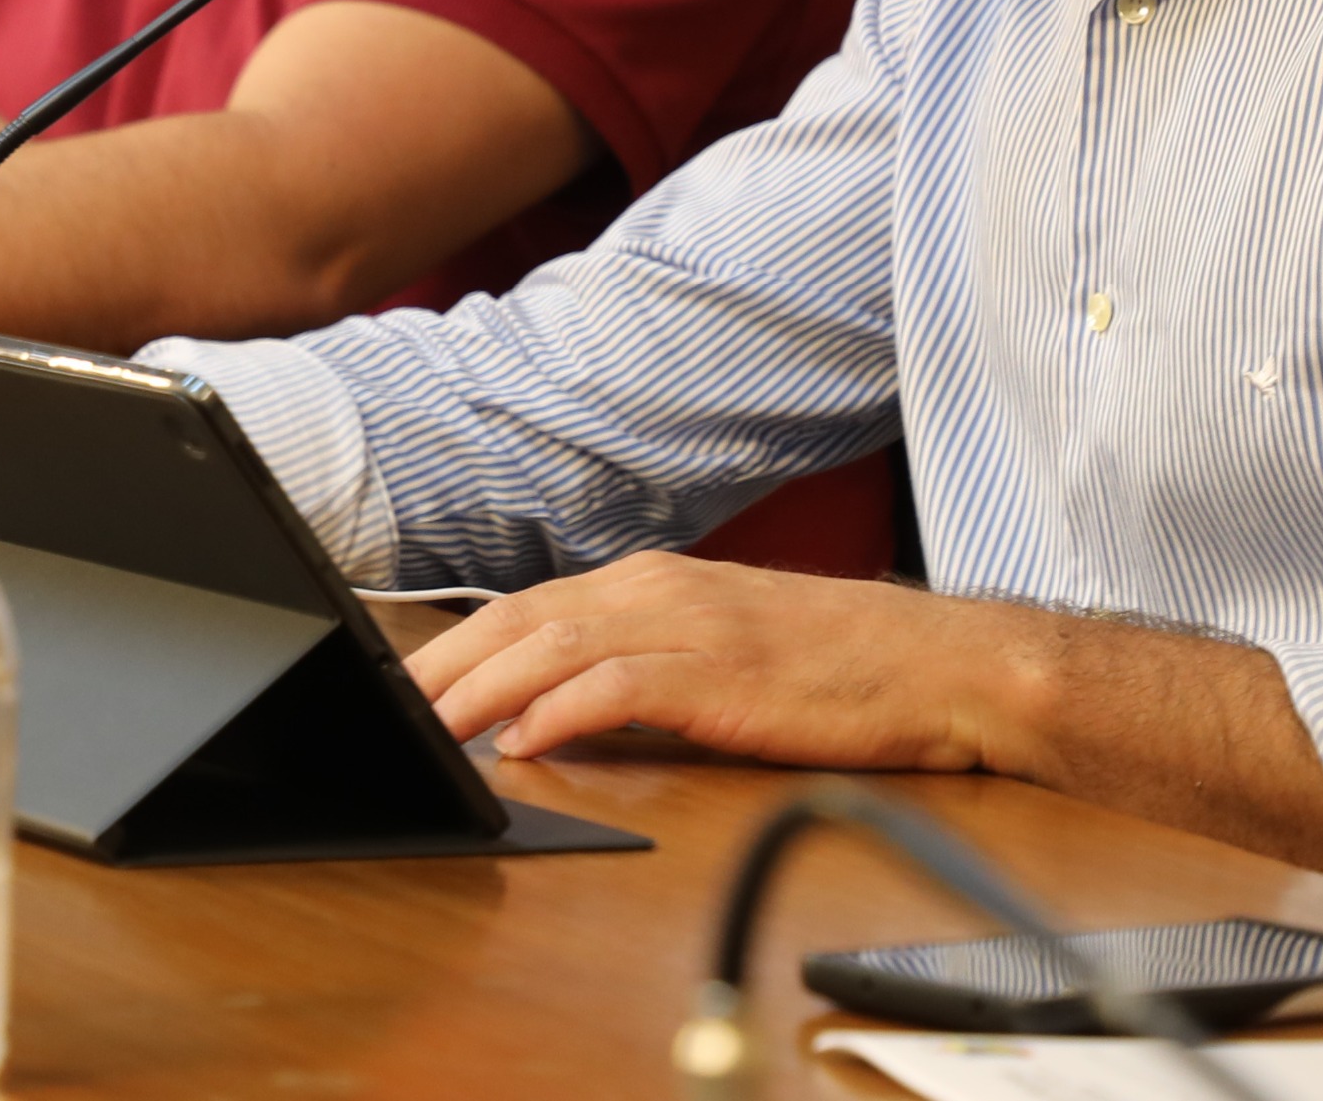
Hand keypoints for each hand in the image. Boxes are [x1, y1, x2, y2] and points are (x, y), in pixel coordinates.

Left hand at [400, 552, 1009, 769]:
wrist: (934, 664)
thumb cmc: (832, 665)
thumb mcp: (716, 649)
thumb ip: (637, 665)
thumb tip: (553, 707)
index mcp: (651, 582)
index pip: (525, 609)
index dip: (454, 648)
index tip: (402, 687)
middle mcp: (658, 590)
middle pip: (520, 621)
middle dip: (444, 668)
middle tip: (388, 712)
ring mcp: (689, 626)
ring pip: (553, 648)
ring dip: (482, 692)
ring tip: (430, 731)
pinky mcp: (719, 673)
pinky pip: (619, 688)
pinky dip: (563, 710)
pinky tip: (525, 740)